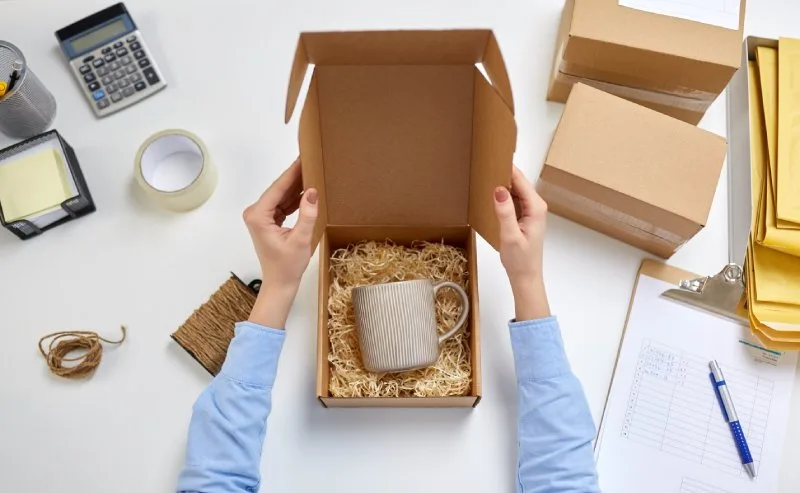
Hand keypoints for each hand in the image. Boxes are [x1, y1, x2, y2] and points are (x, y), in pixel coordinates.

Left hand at [243, 159, 317, 327]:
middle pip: (278, 190)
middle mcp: (255, 213)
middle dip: (295, 176)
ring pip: (281, 196)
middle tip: (312, 160)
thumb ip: (307, 214)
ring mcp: (260, 217)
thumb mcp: (301, 240)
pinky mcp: (267, 221)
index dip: (292, 172)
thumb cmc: (288, 266)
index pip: (278, 188)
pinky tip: (308, 190)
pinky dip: (295, 199)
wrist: (280, 284)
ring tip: (313, 171)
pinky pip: (282, 205)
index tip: (303, 157)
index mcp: (258, 216)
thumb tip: (312, 192)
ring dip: (296, 187)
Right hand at [493, 167, 550, 320]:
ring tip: (484, 173)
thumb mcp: (510, 236)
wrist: (525, 277)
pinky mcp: (524, 217)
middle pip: (518, 182)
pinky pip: (513, 200)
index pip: (520, 180)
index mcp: (535, 207)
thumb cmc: (520, 260)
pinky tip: (490, 193)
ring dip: (502, 183)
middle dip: (503, 173)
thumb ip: (505, 212)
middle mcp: (535, 206)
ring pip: (515, 190)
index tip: (493, 155)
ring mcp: (530, 211)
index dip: (507, 167)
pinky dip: (503, 195)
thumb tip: (499, 189)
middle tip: (484, 162)